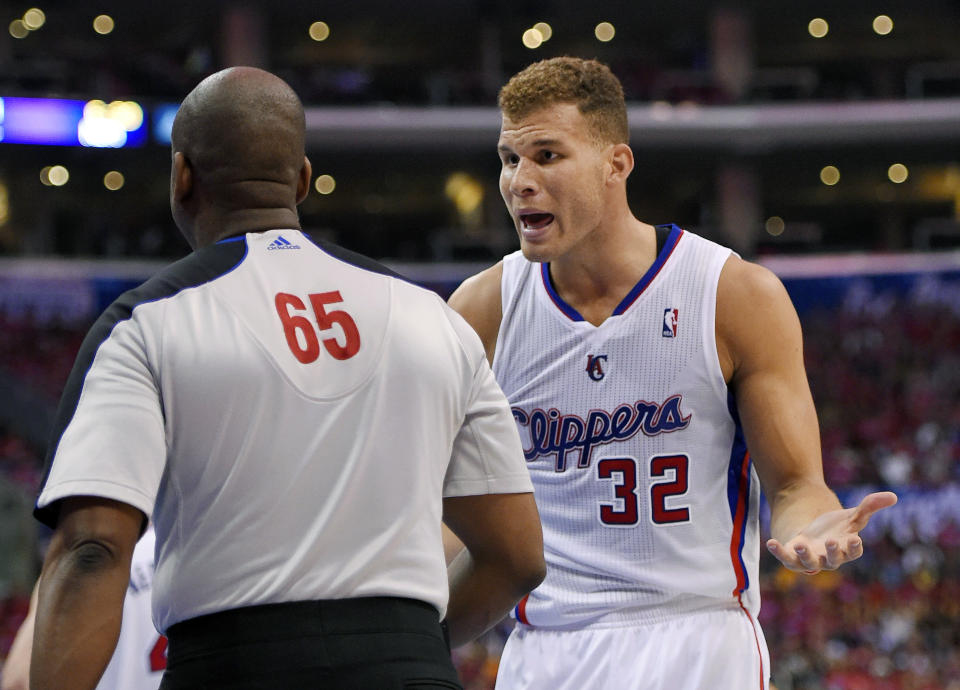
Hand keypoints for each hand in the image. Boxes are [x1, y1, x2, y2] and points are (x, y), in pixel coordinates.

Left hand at [766, 491, 896, 573]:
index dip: (855, 548)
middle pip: (833, 560)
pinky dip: (778, 552)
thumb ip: (870, 507)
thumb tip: (893, 496)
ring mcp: (810, 560)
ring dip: (805, 555)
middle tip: (831, 540)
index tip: (855, 539)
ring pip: (808, 563)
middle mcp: (829, 559)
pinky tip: (771, 543)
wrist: (812, 534)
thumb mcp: (852, 516)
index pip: (854, 553)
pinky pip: (785, 558)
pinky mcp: (792, 558)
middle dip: (832, 552)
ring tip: (802, 544)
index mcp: (846, 550)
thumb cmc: (836, 528)